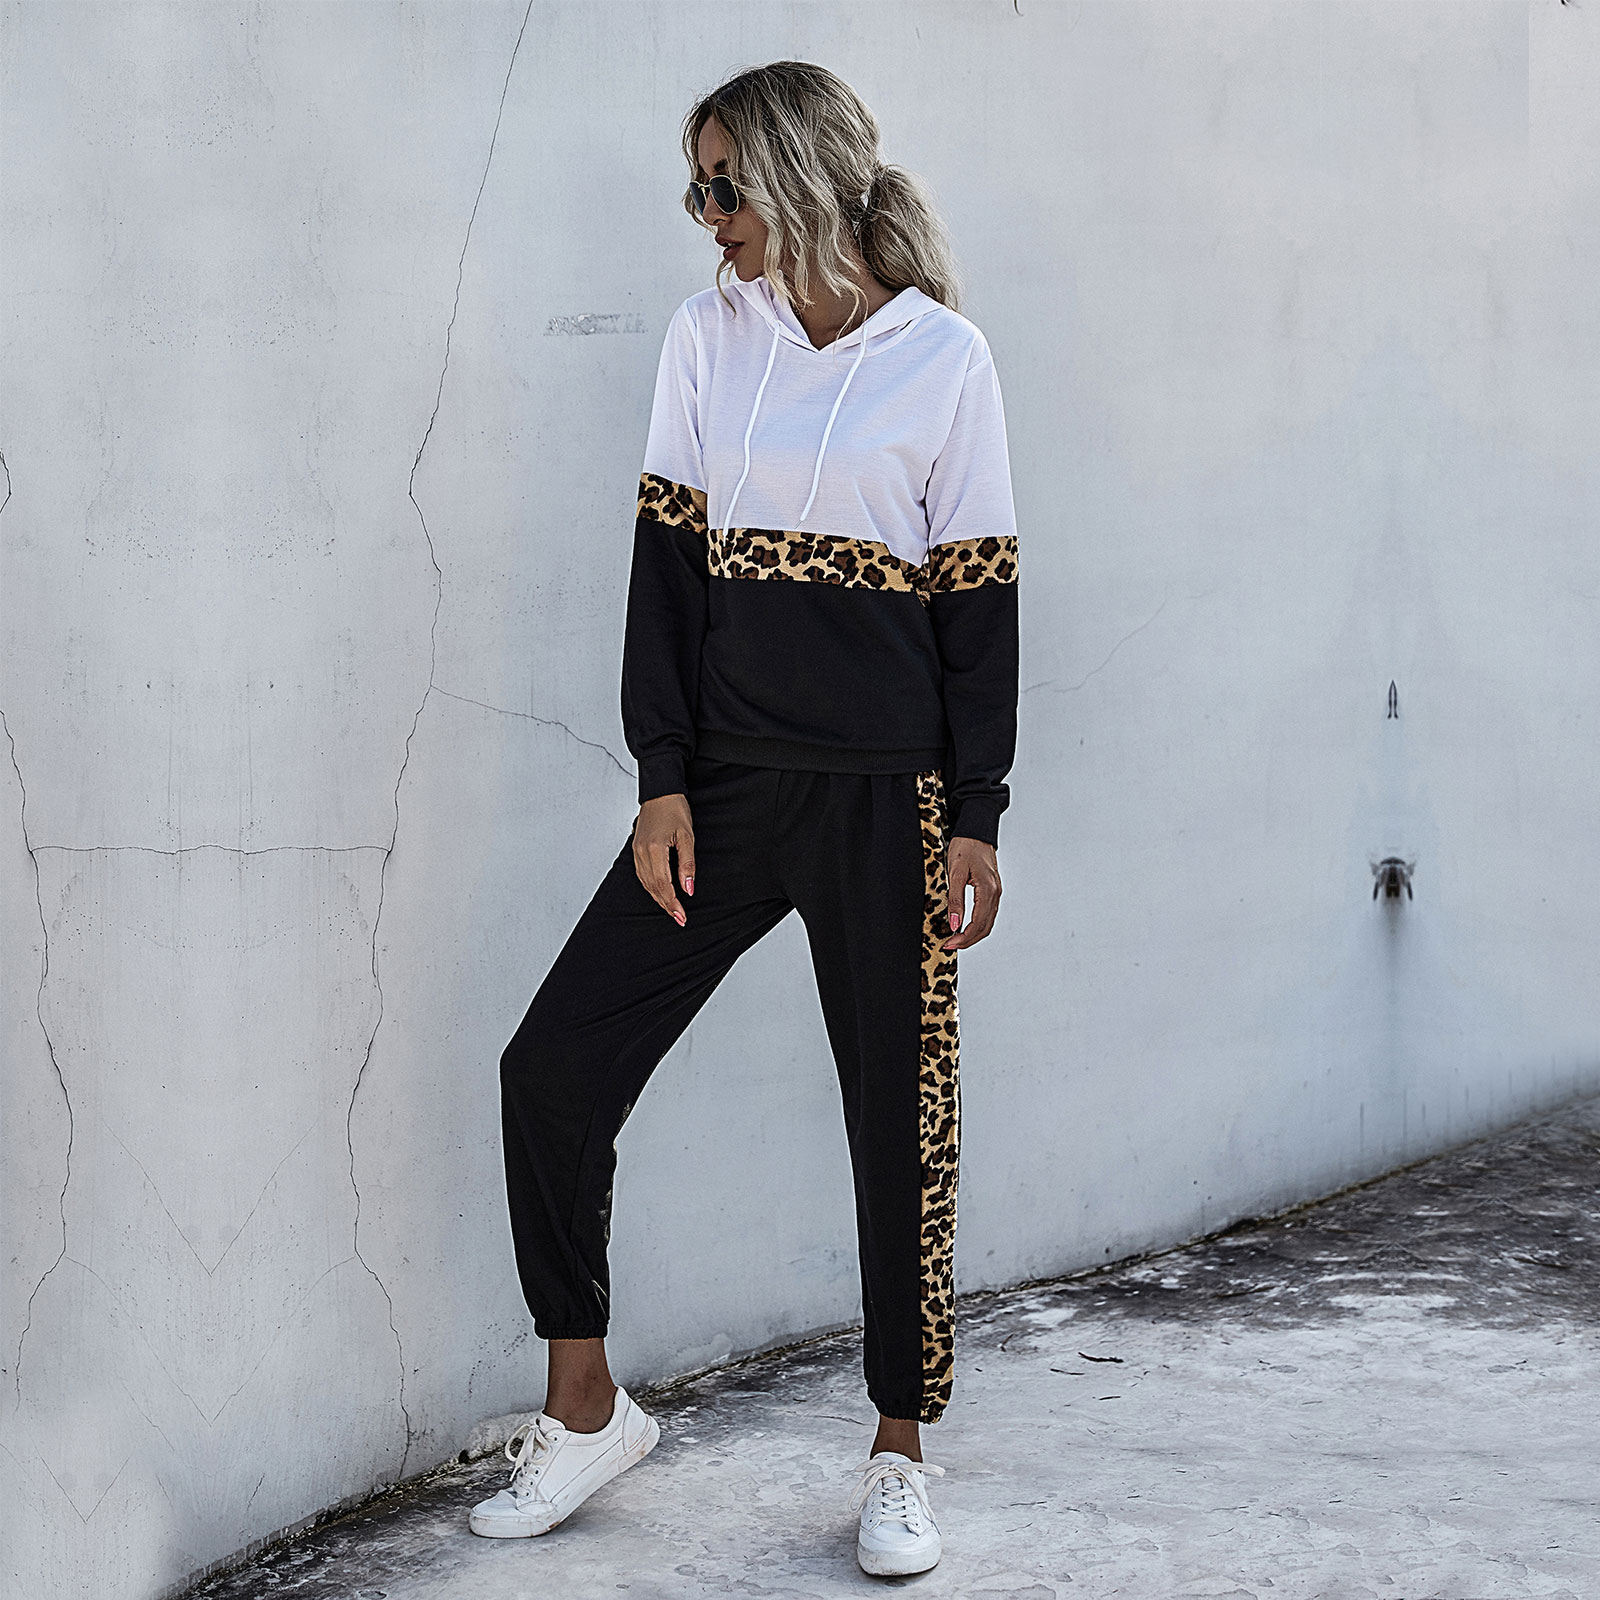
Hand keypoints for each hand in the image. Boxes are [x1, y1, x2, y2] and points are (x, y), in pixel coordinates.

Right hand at [633, 793, 695, 925]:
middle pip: (653, 887)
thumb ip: (687, 864)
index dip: (672, 902)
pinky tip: (659, 893)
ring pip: (646, 883)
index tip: (682, 915)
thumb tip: (688, 888)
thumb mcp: (687, 836)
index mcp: (654, 849)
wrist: (660, 792)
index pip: (663, 884)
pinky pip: (642, 875)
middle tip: (679, 918)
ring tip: (672, 910)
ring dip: (658, 898)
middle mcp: (642, 853)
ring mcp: (636, 852)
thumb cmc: (675, 809)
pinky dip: (651, 887)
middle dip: (666, 905)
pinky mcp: (636, 850)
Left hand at [943, 836, 1000, 950]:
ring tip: (956, 940)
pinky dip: (977, 925)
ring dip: (973, 934)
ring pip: (988, 922)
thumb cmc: (965, 847)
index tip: (949, 944)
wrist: (976, 830)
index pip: (977, 924)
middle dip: (968, 940)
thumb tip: (954, 923)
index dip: (963, 938)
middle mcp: (995, 893)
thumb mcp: (955, 872)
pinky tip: (965, 926)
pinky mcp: (992, 889)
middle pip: (985, 927)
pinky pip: (988, 913)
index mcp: (988, 890)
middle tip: (949, 946)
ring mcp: (996, 891)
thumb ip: (955, 899)